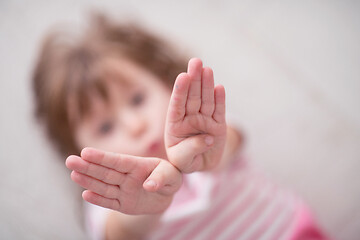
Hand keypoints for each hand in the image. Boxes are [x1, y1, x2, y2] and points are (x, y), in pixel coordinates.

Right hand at [65, 147, 181, 214]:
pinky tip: (85, 194)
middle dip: (88, 166)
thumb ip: (162, 178)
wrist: (166, 195)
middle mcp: (126, 176)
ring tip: (73, 174)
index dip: (102, 157)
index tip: (86, 152)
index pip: (118, 161)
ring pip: (104, 185)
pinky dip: (98, 199)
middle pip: (105, 171)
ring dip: (88, 181)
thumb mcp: (173, 177)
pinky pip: (109, 201)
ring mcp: (122, 190)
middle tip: (70, 161)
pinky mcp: (122, 203)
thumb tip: (149, 185)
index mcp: (137, 165)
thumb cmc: (169, 178)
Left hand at [165, 58, 226, 172]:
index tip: (183, 77)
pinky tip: (219, 87)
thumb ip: (191, 149)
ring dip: (206, 84)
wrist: (202, 165)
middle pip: (191, 97)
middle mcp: (189, 118)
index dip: (180, 91)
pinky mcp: (218, 124)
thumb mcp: (183, 161)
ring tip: (206, 69)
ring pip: (205, 100)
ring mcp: (204, 119)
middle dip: (193, 79)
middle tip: (195, 62)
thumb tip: (208, 137)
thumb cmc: (187, 162)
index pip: (177, 105)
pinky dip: (220, 99)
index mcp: (175, 124)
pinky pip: (219, 110)